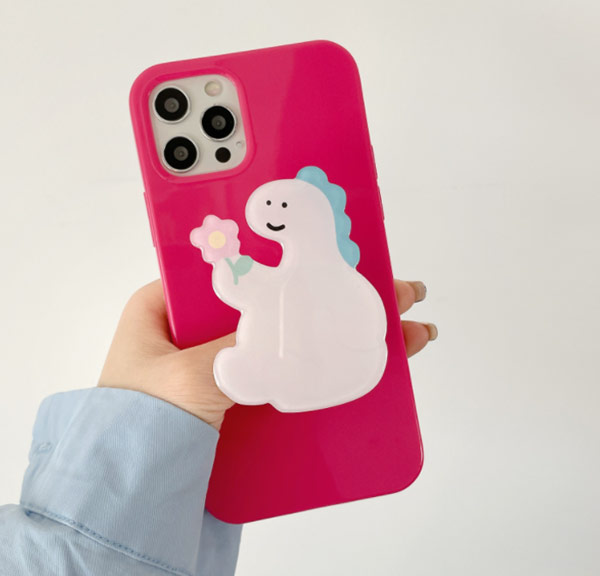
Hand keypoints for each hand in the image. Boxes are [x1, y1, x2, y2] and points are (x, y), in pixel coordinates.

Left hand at [99, 279, 435, 430]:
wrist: (133, 505)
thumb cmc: (138, 432)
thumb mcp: (188, 376)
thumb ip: (239, 343)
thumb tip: (292, 324)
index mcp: (163, 310)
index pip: (232, 264)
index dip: (284, 254)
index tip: (333, 249)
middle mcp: (192, 333)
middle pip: (273, 300)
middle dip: (331, 293)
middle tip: (392, 291)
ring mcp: (221, 365)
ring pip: (287, 338)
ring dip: (339, 332)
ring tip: (405, 332)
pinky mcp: (240, 398)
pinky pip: (286, 374)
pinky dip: (322, 371)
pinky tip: (371, 369)